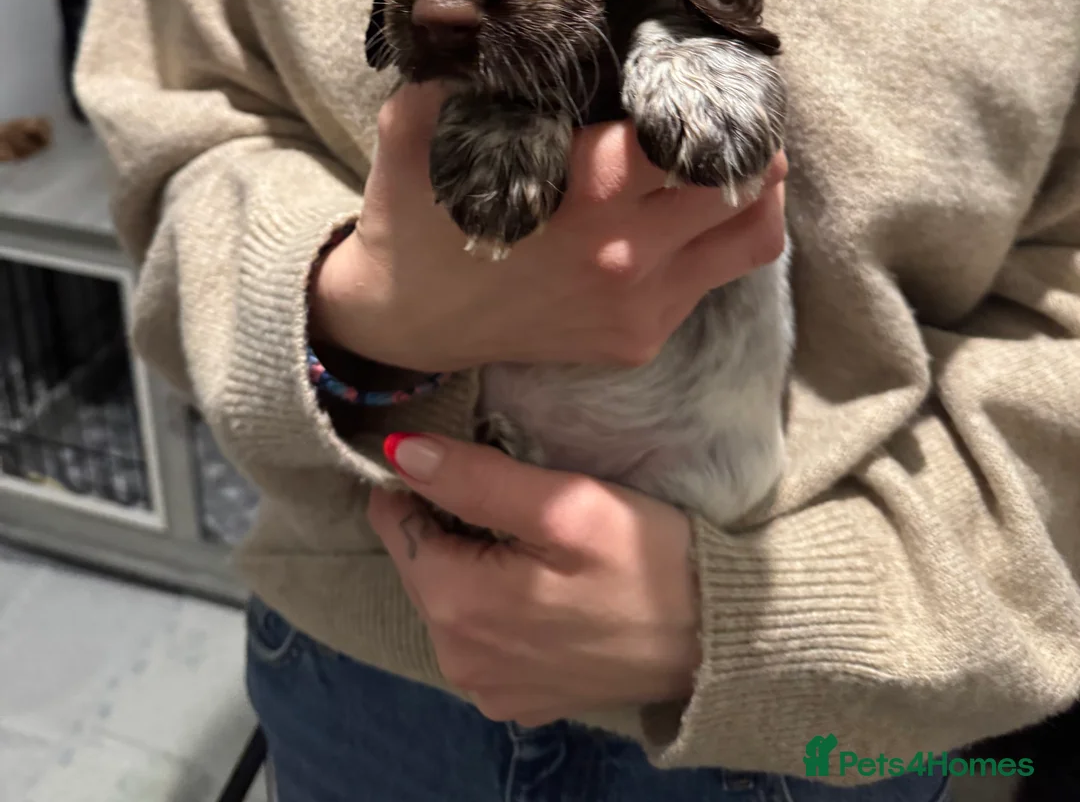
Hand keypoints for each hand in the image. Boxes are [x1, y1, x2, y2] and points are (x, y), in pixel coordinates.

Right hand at [312, 83, 785, 372]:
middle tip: (741, 106)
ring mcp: (640, 303)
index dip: (709, 90)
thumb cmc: (415, 213)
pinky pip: (715, 279)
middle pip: (742, 177)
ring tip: (743, 157)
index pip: (690, 126)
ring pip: (753, 236)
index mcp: (586, 187)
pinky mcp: (640, 338)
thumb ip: (464, 68)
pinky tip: (691, 210)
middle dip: (749, 134)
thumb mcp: (419, 124)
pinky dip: (718, 238)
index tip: (711, 68)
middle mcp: (627, 250)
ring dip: (759, 190)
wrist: (400, 321)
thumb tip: (498, 12)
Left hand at [367, 432, 700, 723]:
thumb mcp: (566, 505)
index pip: (396, 523)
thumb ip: (475, 478)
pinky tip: (545, 584)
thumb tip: (398, 451)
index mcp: (457, 608)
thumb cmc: (647, 561)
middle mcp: (457, 660)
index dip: (423, 481)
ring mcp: (487, 688)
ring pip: (449, 598)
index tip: (467, 457)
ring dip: (474, 561)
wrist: (719, 641)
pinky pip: (482, 635)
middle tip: (517, 494)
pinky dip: (498, 603)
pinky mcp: (519, 700)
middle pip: (421, 563)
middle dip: (452, 522)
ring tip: (533, 537)